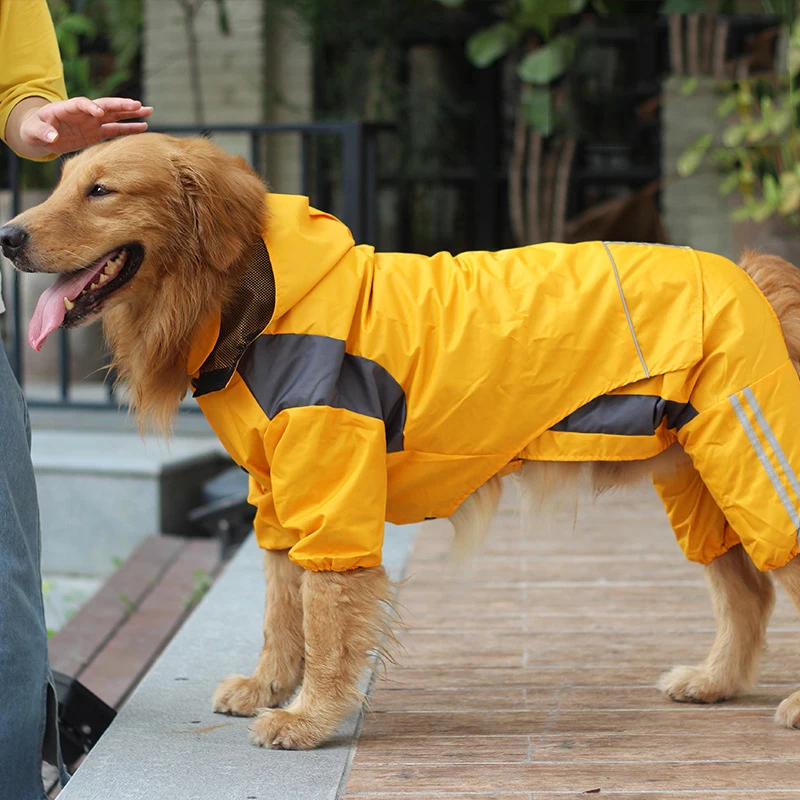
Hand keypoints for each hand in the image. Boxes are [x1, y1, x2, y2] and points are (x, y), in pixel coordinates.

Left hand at [16, 96, 152, 156]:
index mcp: (66, 108)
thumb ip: (43, 132)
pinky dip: (129, 128)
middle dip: (120, 105)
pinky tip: (143, 126)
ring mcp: (91, 122)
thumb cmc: (34, 131)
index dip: (90, 107)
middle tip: (137, 105)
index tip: (99, 113)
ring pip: (114, 115)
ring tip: (148, 111)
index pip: (81, 103)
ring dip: (130, 113)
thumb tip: (53, 136)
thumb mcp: (33, 131)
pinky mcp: (96, 132)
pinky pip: (115, 129)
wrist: (40, 135)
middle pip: (104, 105)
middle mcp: (82, 113)